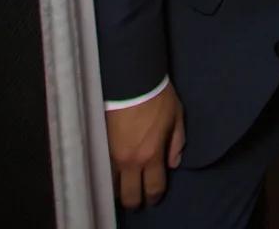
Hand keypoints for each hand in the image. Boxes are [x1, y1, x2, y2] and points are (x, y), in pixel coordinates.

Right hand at [106, 82, 184, 210]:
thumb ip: (177, 141)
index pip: (154, 188)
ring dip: (120, 188)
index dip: (155, 197)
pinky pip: (103, 169)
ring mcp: (113, 154)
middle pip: (130, 196)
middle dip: (136, 200)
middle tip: (139, 196)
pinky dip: (109, 175)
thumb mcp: (176, 115)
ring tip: (125, 184)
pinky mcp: (101, 145)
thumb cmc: (157, 95)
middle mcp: (131, 160)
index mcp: (152, 154)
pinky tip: (113, 173)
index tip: (154, 197)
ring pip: (113, 186)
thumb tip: (173, 163)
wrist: (131, 78)